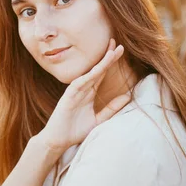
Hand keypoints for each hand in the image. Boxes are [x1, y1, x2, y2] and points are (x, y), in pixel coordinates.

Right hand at [39, 38, 131, 154]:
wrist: (58, 141)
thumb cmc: (75, 130)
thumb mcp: (98, 119)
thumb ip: (111, 108)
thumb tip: (127, 97)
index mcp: (89, 92)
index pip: (101, 73)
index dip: (110, 61)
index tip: (120, 50)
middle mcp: (82, 89)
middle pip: (97, 69)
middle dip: (107, 57)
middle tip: (118, 44)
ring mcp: (74, 92)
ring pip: (89, 74)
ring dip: (100, 64)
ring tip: (111, 53)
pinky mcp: (67, 98)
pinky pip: (78, 85)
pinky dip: (87, 77)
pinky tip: (96, 70)